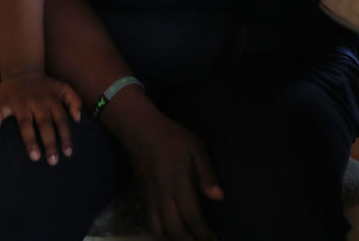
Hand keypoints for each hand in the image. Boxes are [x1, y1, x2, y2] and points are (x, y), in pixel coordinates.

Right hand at [0, 71, 81, 164]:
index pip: (61, 120)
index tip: (67, 153)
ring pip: (25, 123)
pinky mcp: (5, 103)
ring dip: (30, 140)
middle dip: (49, 143)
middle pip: (44, 124)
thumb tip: (78, 119)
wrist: (22, 69)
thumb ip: (75, 100)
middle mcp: (37, 102)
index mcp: (52, 100)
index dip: (65, 136)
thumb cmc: (45, 85)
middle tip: (53, 161)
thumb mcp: (63, 88)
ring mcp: (20, 103)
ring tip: (34, 156)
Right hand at [122, 110, 223, 240]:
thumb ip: (207, 174)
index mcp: (178, 182)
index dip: (203, 232)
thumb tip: (219, 197)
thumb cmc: (172, 137)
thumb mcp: (196, 148)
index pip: (191, 216)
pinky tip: (171, 231)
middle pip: (174, 230)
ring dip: (173, 239)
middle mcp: (162, 194)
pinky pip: (149, 222)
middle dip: (189, 240)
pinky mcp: (142, 197)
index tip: (214, 238)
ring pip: (158, 230)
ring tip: (188, 238)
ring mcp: (150, 197)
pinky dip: (161, 232)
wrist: (140, 129)